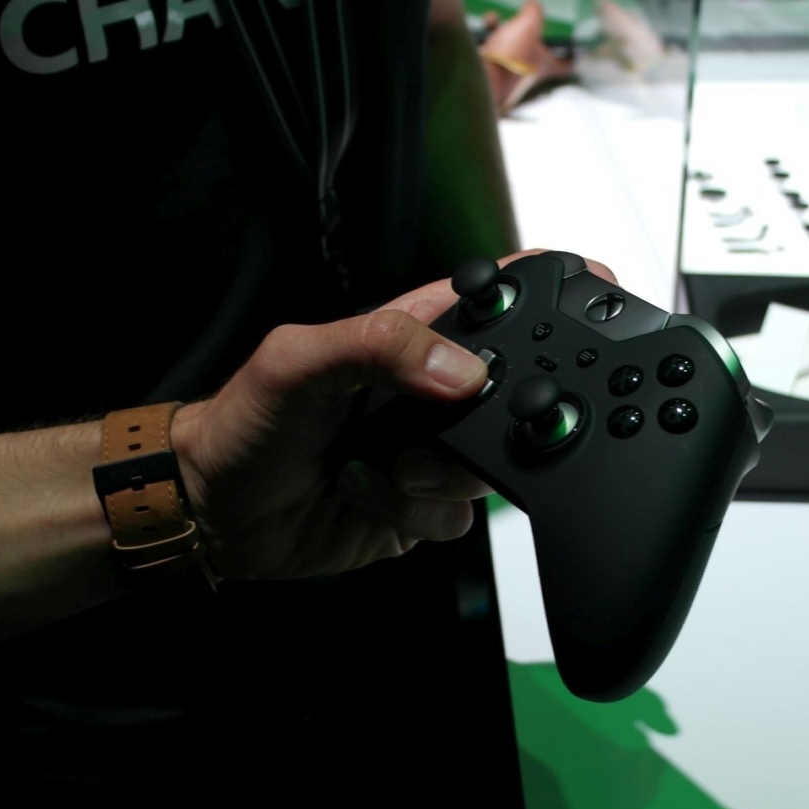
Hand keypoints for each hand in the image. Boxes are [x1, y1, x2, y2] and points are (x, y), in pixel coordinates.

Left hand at [174, 251, 614, 579]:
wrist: (217, 514)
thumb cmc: (243, 422)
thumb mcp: (298, 360)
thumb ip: (378, 344)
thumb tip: (462, 371)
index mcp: (411, 335)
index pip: (496, 300)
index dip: (548, 292)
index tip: (592, 289)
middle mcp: (431, 394)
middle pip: (513, 396)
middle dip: (495, 421)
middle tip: (444, 428)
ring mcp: (432, 453)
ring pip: (492, 468)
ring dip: (437, 477)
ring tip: (382, 468)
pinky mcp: (421, 508)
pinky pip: (459, 519)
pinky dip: (415, 516)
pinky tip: (368, 497)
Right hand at [480, 0, 573, 114]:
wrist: (484, 75)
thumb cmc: (512, 54)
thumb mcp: (529, 24)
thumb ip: (534, 11)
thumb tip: (533, 5)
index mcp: (545, 65)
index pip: (565, 65)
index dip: (572, 59)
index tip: (576, 53)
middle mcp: (529, 71)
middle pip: (535, 51)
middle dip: (528, 32)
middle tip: (526, 22)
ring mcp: (509, 72)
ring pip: (511, 44)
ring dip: (503, 28)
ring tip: (494, 19)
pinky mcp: (491, 69)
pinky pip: (494, 46)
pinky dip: (490, 32)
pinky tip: (487, 23)